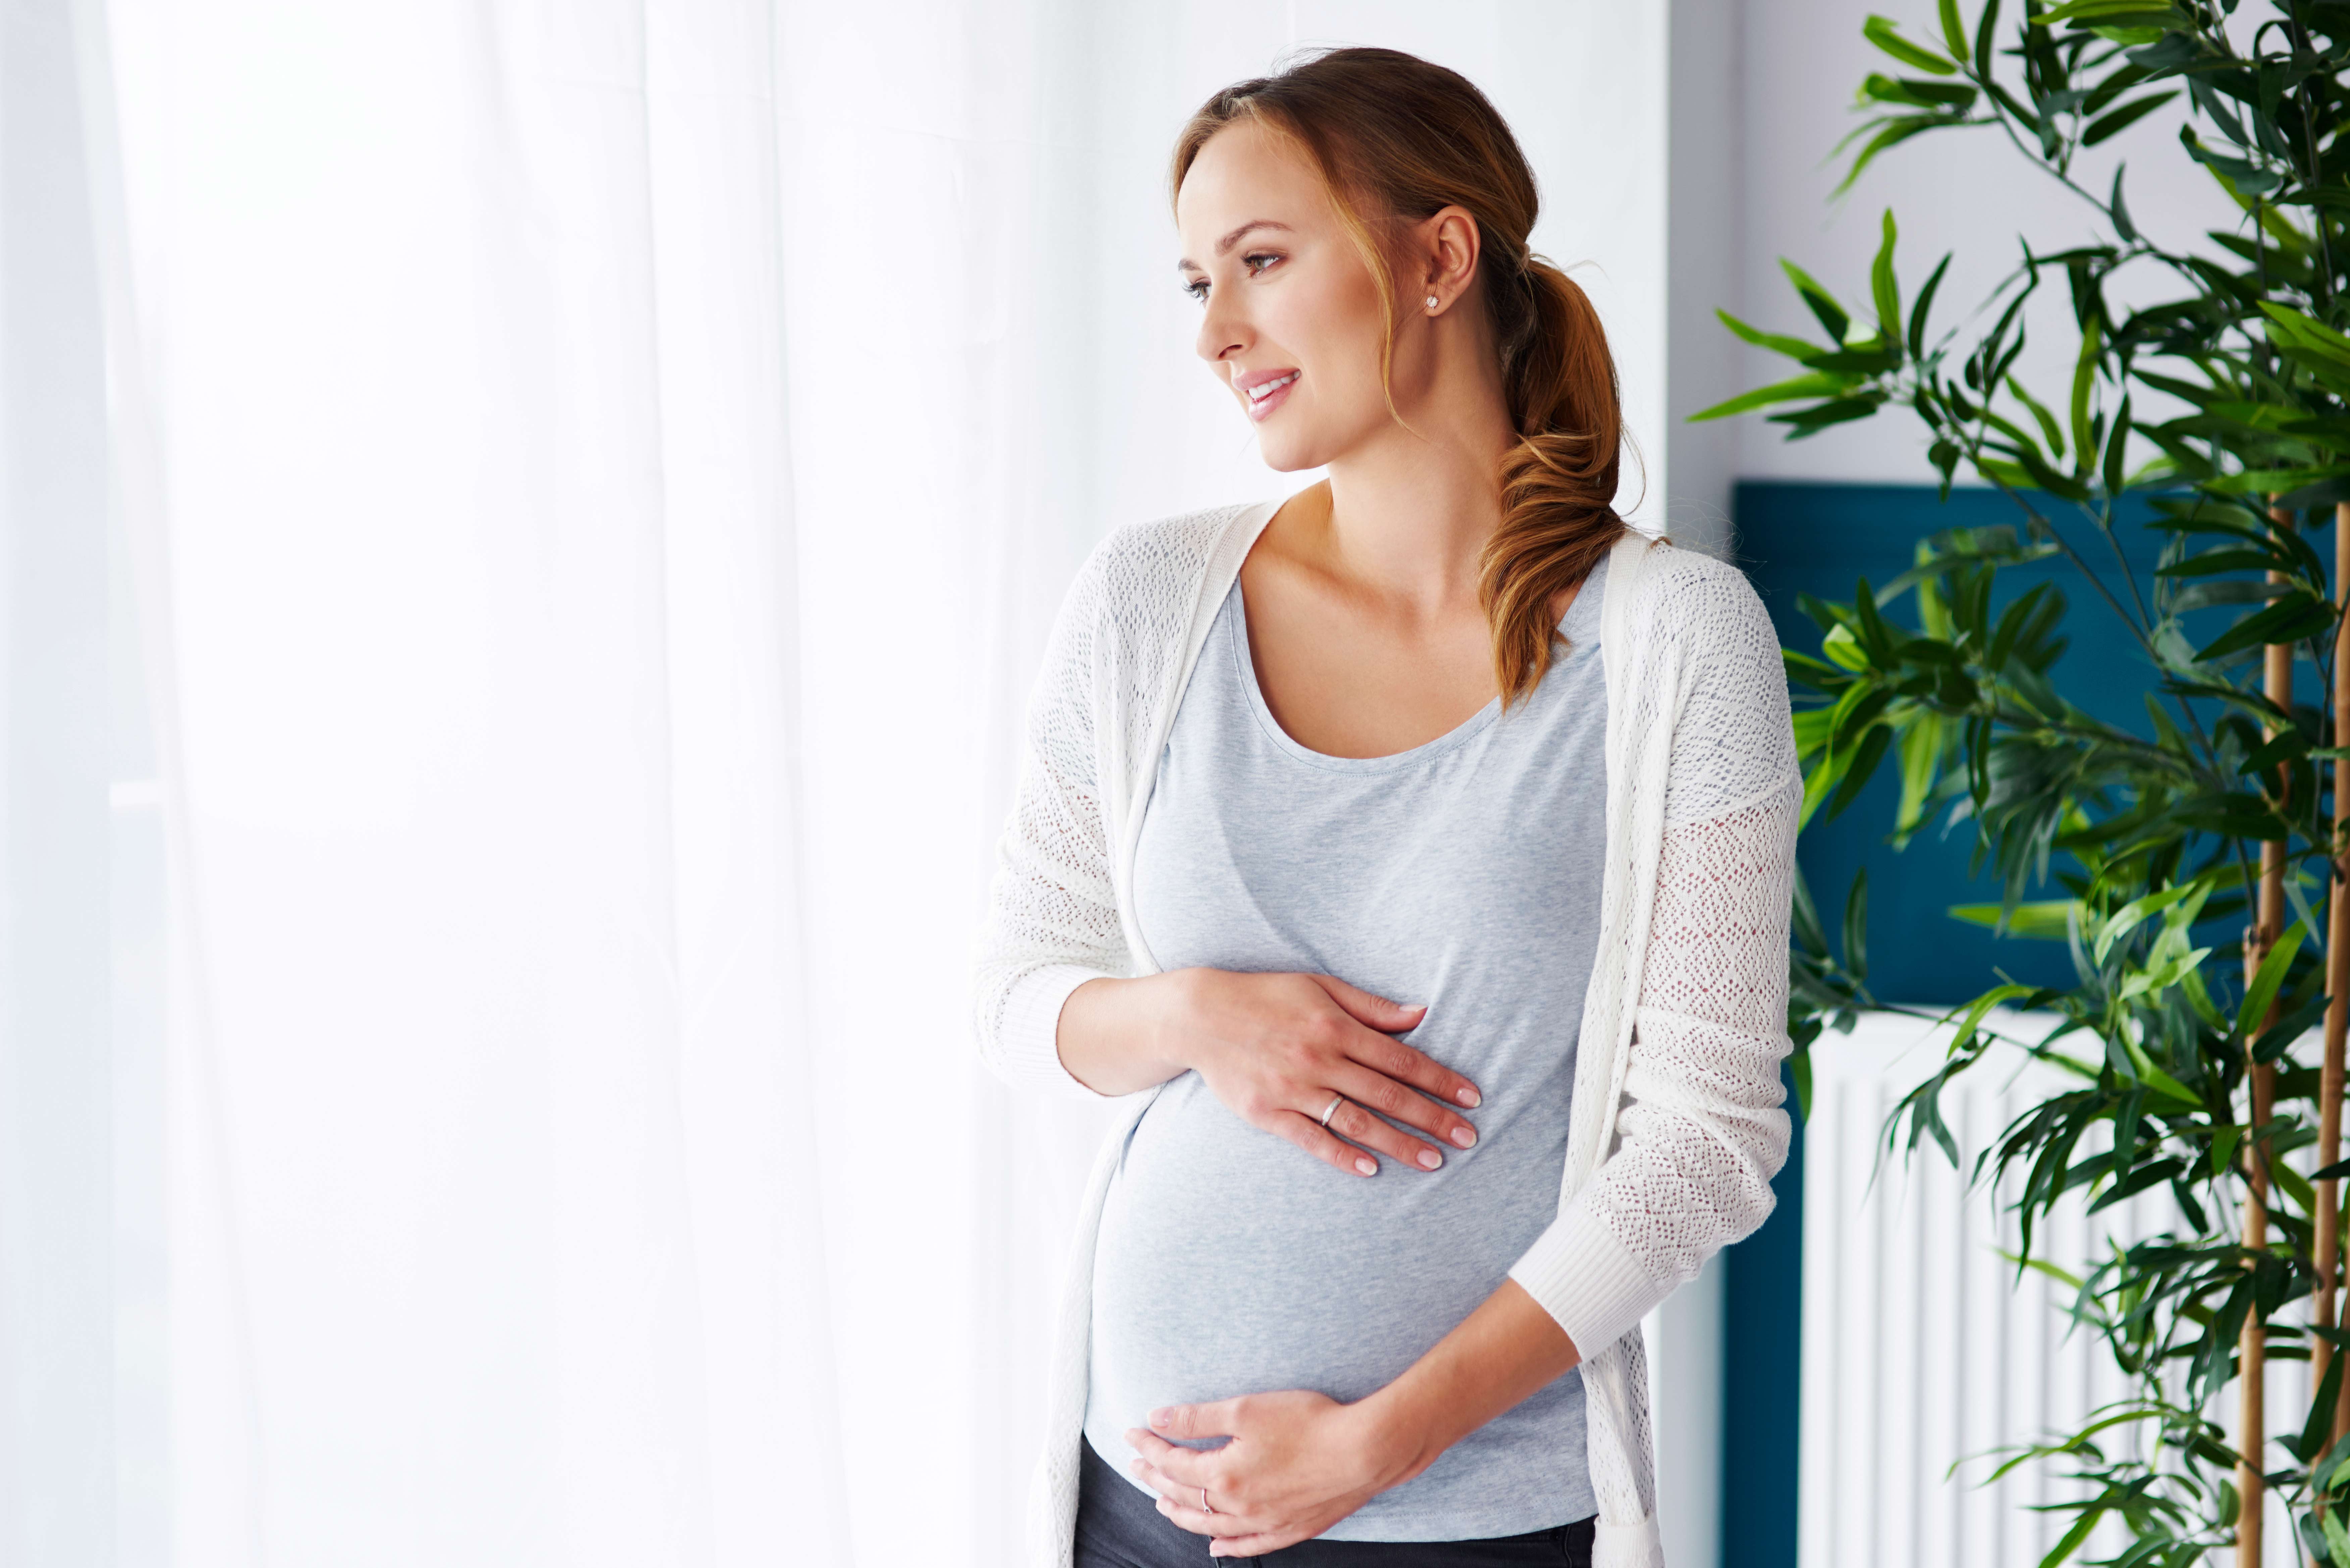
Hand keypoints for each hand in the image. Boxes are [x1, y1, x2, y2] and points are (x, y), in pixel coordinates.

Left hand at [1124, 1390, 1413, 1555]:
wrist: (1363, 1451)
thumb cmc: (1309, 1424)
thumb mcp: (1246, 1409)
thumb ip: (1197, 1418)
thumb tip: (1158, 1419)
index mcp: (1223, 1475)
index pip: (1172, 1463)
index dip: (1149, 1446)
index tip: (1134, 1432)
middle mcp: (1238, 1506)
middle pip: (1184, 1496)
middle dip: (1156, 1479)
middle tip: (1139, 1465)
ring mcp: (1264, 1522)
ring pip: (1210, 1525)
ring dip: (1181, 1514)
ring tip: (1162, 1504)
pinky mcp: (1289, 1529)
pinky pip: (1248, 1546)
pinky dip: (1227, 1547)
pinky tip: (1215, 1545)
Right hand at [1165, 969, 1481, 1176]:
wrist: (1200, 1015)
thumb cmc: (1267, 996)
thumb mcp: (1321, 986)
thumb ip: (1371, 1007)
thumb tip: (1420, 1016)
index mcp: (1335, 1026)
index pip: (1400, 1059)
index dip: (1440, 1079)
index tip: (1471, 1097)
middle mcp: (1318, 1058)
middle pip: (1387, 1094)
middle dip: (1432, 1118)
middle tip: (1468, 1138)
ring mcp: (1292, 1088)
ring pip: (1355, 1121)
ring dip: (1398, 1143)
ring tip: (1433, 1161)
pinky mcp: (1267, 1112)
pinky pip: (1311, 1139)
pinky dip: (1341, 1156)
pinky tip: (1370, 1170)